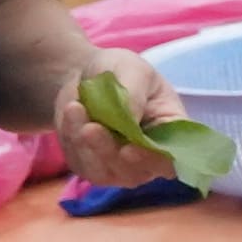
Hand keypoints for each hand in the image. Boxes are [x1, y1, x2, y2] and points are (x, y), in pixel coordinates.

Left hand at [56, 54, 185, 190]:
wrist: (87, 76)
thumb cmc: (120, 70)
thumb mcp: (132, 69)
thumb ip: (134, 93)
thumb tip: (129, 120)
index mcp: (170, 132)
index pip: (170, 159)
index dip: (153, 160)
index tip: (127, 149)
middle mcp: (149, 156)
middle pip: (134, 172)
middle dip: (108, 151)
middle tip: (90, 127)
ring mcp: (120, 166)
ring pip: (103, 171)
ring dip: (85, 144)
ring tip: (75, 108)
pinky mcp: (92, 166)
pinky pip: (80, 163)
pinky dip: (72, 140)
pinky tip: (72, 114)